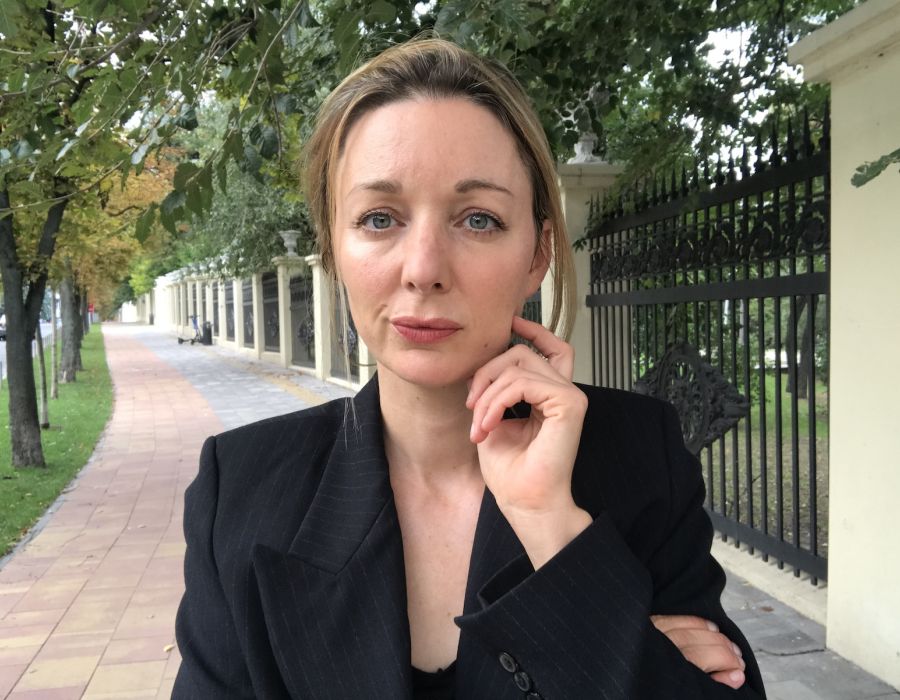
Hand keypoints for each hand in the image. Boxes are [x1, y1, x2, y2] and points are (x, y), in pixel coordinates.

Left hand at [466, 316, 589, 567]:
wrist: (526, 504)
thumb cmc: (511, 472)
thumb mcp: (493, 421)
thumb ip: (493, 392)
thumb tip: (481, 367)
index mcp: (550, 394)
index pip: (549, 347)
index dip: (531, 330)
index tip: (510, 322)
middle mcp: (564, 391)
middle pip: (522, 351)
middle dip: (487, 371)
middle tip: (471, 407)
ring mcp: (570, 396)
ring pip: (519, 364)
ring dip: (488, 393)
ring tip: (478, 425)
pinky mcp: (570, 404)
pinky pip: (523, 382)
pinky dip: (497, 400)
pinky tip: (489, 424)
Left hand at [651, 615, 746, 688]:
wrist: (623, 678)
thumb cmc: (656, 682)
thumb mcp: (687, 690)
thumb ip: (713, 683)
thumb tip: (737, 676)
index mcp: (672, 668)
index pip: (707, 657)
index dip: (729, 662)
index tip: (739, 670)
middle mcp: (661, 648)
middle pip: (699, 642)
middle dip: (724, 649)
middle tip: (738, 658)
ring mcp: (652, 634)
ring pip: (688, 628)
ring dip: (713, 635)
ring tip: (728, 646)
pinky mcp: (647, 626)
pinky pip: (676, 618)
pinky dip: (695, 622)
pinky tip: (709, 628)